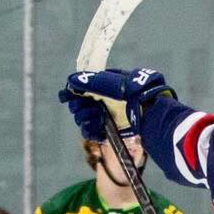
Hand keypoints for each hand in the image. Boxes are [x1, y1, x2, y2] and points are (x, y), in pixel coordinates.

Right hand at [58, 68, 172, 140]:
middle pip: (77, 106)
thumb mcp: (110, 83)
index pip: (78, 90)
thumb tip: (70, 81)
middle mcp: (100, 101)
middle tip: (91, 108)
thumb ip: (89, 81)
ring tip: (99, 117)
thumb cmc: (131, 92)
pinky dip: (92, 130)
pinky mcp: (106, 131)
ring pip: (82, 120)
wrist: (147, 111)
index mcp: (101, 87)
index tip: (66, 96)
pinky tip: (100, 127)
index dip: (71, 93)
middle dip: (80, 107)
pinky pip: (89, 133)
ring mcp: (102, 116)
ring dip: (86, 119)